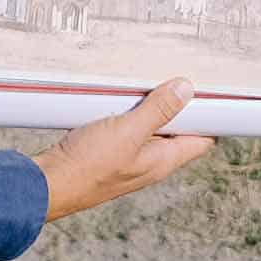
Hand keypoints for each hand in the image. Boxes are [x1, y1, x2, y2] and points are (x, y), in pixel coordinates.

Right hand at [33, 79, 213, 221]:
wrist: (47, 184)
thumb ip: (158, 111)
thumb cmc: (88, 166)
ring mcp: (129, 158)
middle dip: (179, 105)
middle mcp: (150, 162)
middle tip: (177, 76)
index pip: (202, 139)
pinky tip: (119, 96)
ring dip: (150, 106)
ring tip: (147, 81)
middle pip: (177, 130)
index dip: (212, 116)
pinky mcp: (109, 152)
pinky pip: (127, 127)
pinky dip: (128, 111)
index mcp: (163, 161)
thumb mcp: (128, 132)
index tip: (213, 91)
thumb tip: (187, 90)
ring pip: (150, 127)